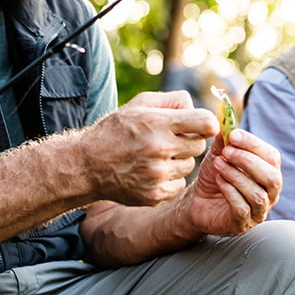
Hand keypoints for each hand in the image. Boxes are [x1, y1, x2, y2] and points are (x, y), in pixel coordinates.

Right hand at [78, 90, 217, 205]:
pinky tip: (153, 171)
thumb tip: (196, 106)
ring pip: (190, 166)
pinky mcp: (154, 194)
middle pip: (200, 145)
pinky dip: (171, 179)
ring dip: (180, 160)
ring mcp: (157, 174)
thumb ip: (172, 100)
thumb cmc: (116, 130)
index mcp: (158, 123)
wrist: (87, 165)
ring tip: (158, 156)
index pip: (206, 123)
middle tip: (171, 140)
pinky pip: (179, 184)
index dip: (208, 124)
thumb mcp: (139, 104)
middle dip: (190, 141)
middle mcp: (159, 149)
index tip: (201, 125)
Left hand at [182, 128, 281, 235]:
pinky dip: (230, 192)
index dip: (254, 145)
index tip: (233, 135)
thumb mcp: (219, 155)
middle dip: (248, 161)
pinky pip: (243, 209)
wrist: (197, 201)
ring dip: (236, 176)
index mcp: (269, 172)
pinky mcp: (242, 224)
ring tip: (218, 165)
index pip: (272, 157)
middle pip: (272, 178)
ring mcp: (258, 211)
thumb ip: (225, 140)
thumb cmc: (215, 176)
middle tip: (226, 152)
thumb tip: (227, 124)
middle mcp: (270, 193)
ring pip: (258, 195)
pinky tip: (219, 181)